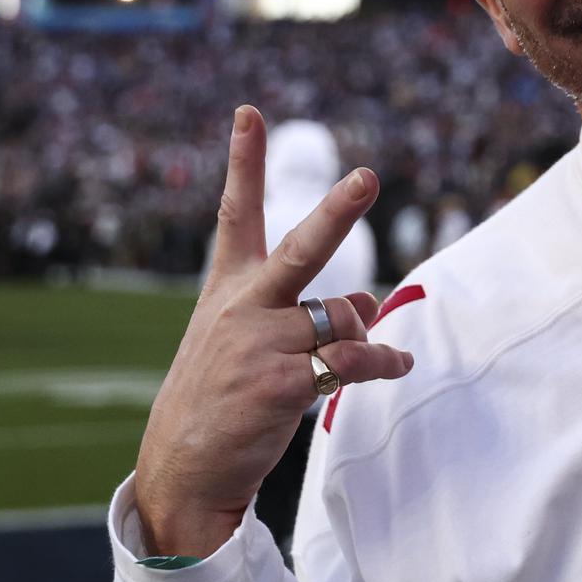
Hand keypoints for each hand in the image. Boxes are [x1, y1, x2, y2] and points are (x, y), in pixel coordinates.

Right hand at [134, 106, 410, 557]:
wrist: (184, 468)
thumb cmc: (219, 401)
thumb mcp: (246, 344)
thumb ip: (305, 314)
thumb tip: (371, 303)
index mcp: (227, 290)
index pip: (236, 214)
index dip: (244, 161)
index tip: (250, 113)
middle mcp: (243, 307)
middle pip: (301, 248)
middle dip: (338, 212)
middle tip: (367, 178)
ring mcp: (261, 342)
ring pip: (342, 316)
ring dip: (363, 333)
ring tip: (373, 354)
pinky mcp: (282, 381)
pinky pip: (352, 361)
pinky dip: (383, 362)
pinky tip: (397, 365)